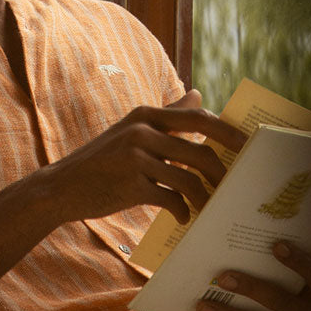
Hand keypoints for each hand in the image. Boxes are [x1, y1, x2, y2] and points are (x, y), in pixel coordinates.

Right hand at [51, 89, 240, 226]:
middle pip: (200, 151)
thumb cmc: (102, 161)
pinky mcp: (132, 185)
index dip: (227, 131)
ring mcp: (136, 158)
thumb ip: (167, 114)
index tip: (248, 144)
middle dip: (221, 172)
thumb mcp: (131, 130)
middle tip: (231, 187)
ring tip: (205, 208)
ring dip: (203, 198)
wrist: (62, 187)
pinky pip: (172, 200)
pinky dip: (182, 211)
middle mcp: (142, 131)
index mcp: (145, 115)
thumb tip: (198, 93)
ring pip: (189, 179)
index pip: (197, 118)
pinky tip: (182, 217)